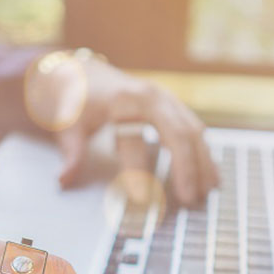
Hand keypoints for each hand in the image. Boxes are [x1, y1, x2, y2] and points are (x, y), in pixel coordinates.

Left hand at [39, 53, 218, 204]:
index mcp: (122, 101)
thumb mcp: (68, 125)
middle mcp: (149, 97)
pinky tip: (209, 174)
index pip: (133, 141)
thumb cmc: (76, 100)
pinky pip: (194, 128)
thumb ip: (71, 153)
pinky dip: (203, 151)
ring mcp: (164, 99)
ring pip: (193, 130)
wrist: (83, 73)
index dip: (137, 171)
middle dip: (186, 167)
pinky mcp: (171, 105)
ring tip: (208, 192)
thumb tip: (63, 180)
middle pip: (177, 132)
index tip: (142, 199)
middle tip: (190, 199)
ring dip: (203, 161)